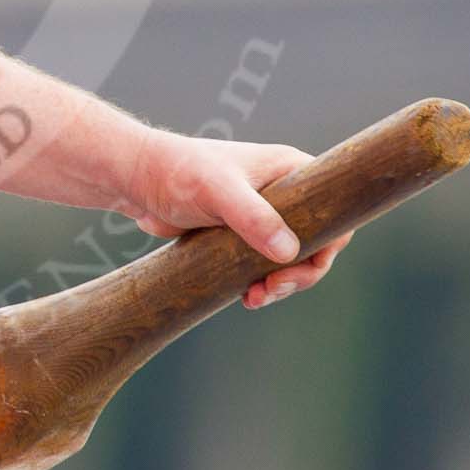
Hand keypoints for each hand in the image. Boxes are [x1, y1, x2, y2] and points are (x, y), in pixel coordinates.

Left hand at [117, 131, 352, 309]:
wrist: (136, 180)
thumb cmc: (178, 172)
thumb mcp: (217, 190)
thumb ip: (253, 217)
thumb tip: (289, 252)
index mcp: (290, 171)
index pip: (333, 213)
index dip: (325, 247)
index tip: (293, 268)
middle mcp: (283, 193)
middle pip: (315, 244)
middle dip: (299, 274)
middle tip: (270, 290)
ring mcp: (263, 215)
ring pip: (290, 260)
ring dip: (279, 284)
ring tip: (254, 298)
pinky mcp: (241, 235)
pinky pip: (264, 265)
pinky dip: (261, 284)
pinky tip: (246, 296)